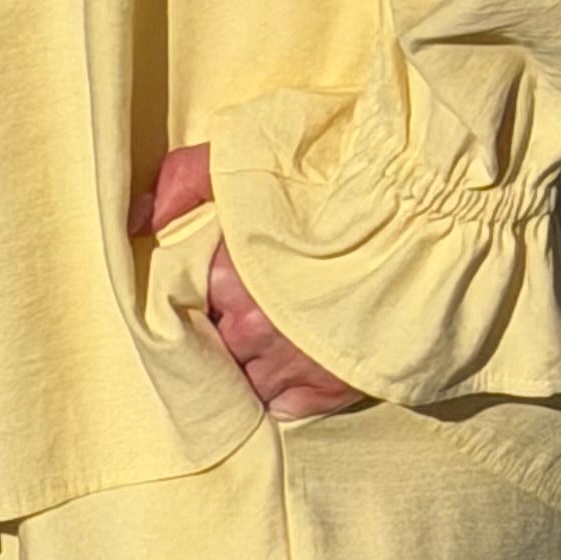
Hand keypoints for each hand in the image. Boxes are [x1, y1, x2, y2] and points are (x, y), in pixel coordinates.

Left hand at [127, 140, 364, 421]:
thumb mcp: (244, 155)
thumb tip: (137, 219)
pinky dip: (280, 388)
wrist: (423, 210)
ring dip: (246, 361)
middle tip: (238, 304)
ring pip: (241, 380)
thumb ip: (181, 181)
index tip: (203, 278)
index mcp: (224, 273)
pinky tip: (289, 361)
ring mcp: (289, 364)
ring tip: (265, 334)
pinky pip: (280, 404)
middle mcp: (250, 328)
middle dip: (215, 328)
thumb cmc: (330, 176)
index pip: (175, 302)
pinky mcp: (327, 389)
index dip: (187, 290)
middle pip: (207, 345)